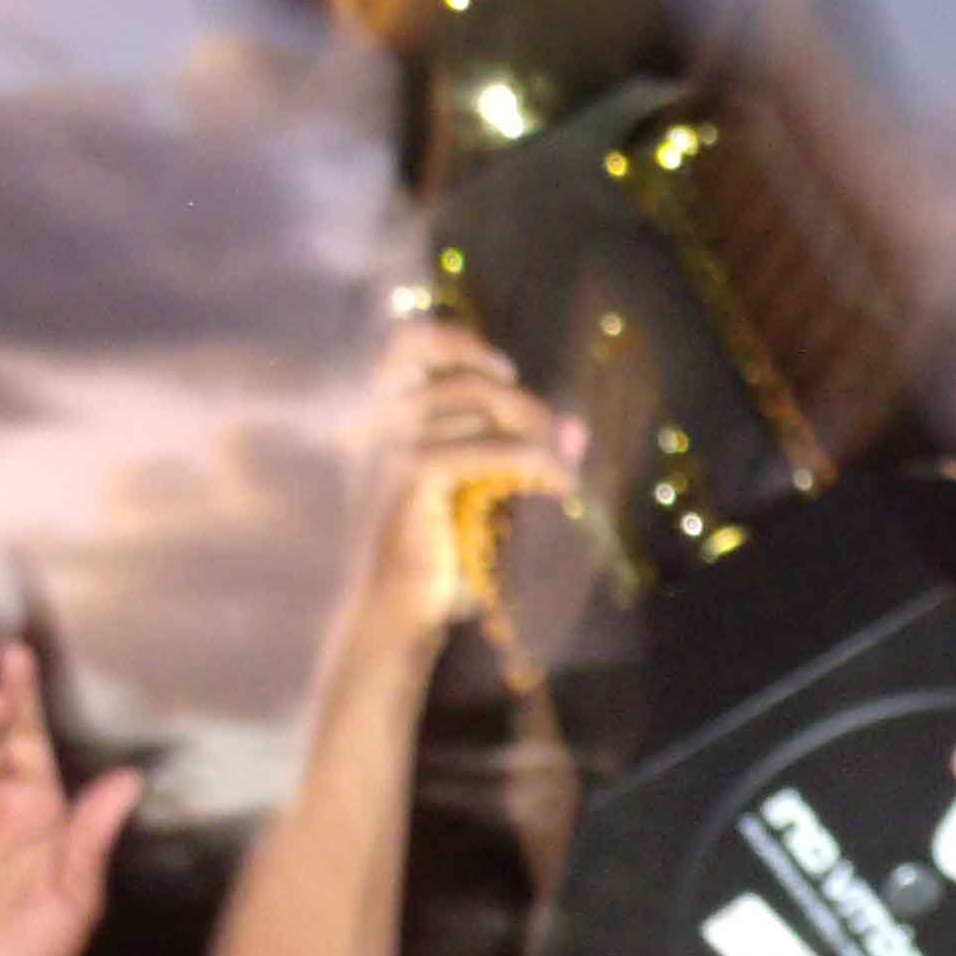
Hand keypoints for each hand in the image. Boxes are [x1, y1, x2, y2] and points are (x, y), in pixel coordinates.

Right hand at [354, 322, 586, 630]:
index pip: (406, 343)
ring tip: (563, 474)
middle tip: (560, 446)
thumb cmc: (439, 555)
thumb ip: (521, 452)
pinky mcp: (409, 476)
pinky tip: (558, 486)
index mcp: (381, 415)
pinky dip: (534, 461)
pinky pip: (487, 448)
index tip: (506, 372)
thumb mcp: (483, 495)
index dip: (458, 342)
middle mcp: (378, 420)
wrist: (399, 613)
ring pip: (480, 404)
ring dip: (537, 434)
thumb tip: (577, 429)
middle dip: (526, 407)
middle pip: (467, 379)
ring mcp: (389, 445)